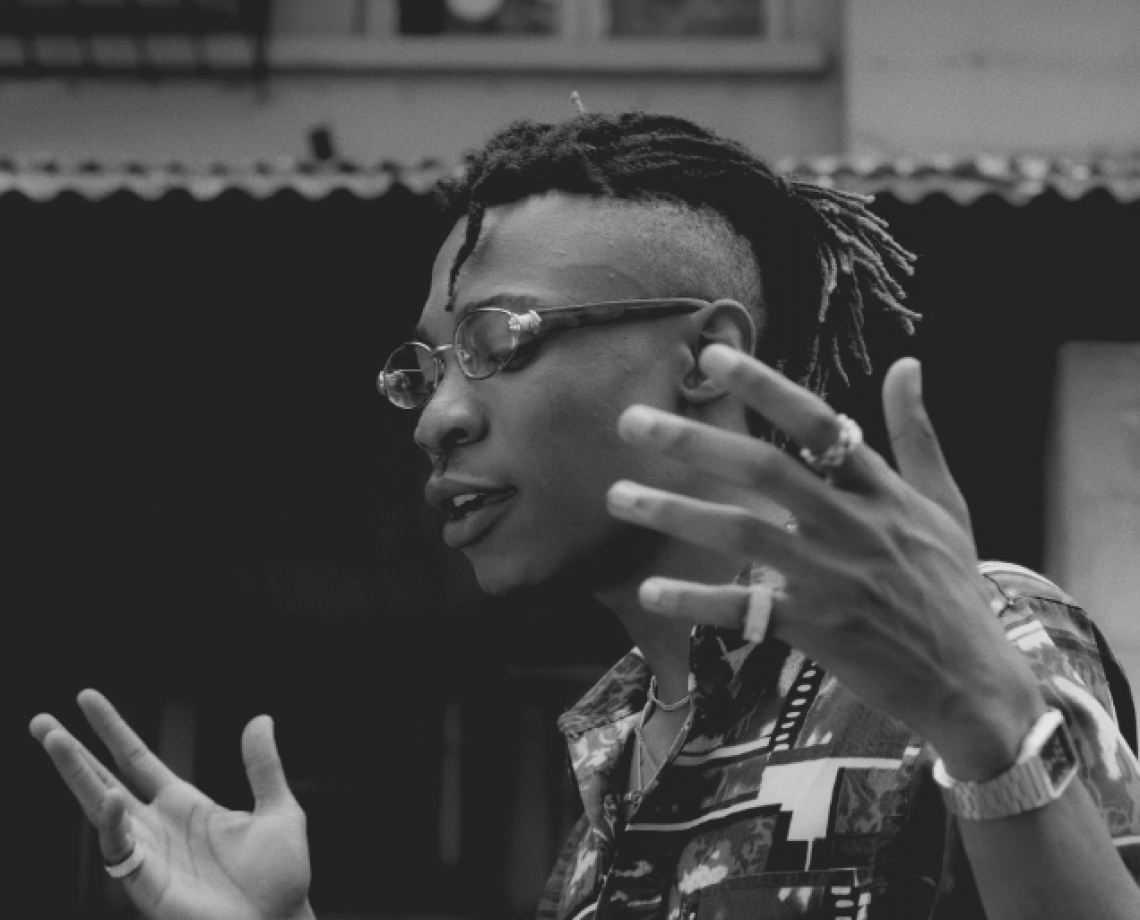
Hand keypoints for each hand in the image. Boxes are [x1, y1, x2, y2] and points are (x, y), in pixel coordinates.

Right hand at [30, 690, 311, 919]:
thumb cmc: (281, 878)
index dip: (112, 730)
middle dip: (72, 752)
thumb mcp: (278, 810)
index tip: (87, 698)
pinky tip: (112, 796)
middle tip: (41, 721)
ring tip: (53, 738)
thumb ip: (263, 766)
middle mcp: (158, 826)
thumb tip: (261, 719)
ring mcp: (148, 854)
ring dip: (75, 774)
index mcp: (185, 805)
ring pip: (99, 807)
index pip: (137, 760)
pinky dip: (113, 823)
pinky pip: (120, 849)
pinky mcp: (146, 883)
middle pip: (104, 779)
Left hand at [606, 348, 1045, 779]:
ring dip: (675, 513)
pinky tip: (649, 591)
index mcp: (881, 490)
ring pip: (743, 535)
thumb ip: (917, 434)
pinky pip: (746, 612)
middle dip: (693, 442)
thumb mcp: (946, 503)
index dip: (764, 386)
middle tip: (630, 422)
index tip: (712, 355)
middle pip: (764, 471)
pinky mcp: (818, 631)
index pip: (817, 424)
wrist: (975, 682)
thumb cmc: (953, 587)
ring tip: (619, 497)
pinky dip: (697, 602)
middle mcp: (853, 526)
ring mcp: (832, 579)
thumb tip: (908, 363)